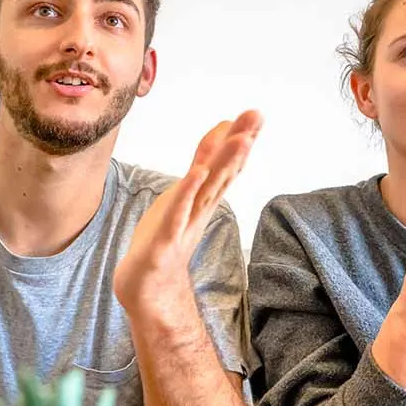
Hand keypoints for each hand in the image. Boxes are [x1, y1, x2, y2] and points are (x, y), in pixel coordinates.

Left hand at [113, 110, 261, 311]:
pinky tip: (196, 174)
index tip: (256, 115)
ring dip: (223, 164)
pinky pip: (177, 214)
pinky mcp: (164, 242)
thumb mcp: (182, 199)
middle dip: (239, 144)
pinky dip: (187, 193)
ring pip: (206, 190)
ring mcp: (183, 225)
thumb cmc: (165, 241)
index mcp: (202, 200)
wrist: (148, 291)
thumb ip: (200, 172)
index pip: (226, 167)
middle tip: (257, 117)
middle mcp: (198, 210)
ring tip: (239, 139)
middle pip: (222, 173)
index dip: (241, 140)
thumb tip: (217, 143)